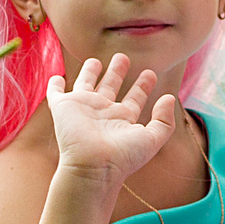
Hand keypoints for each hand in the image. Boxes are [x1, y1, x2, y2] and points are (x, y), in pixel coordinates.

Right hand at [48, 53, 180, 187]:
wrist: (92, 165)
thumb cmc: (123, 156)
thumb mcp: (152, 138)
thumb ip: (164, 119)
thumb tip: (170, 97)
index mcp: (123, 119)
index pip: (134, 98)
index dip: (143, 86)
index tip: (151, 73)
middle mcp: (103, 112)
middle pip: (111, 87)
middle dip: (117, 72)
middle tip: (123, 57)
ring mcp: (83, 108)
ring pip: (86, 84)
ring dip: (90, 72)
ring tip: (96, 60)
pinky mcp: (63, 107)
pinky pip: (56, 93)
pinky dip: (54, 85)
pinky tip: (57, 77)